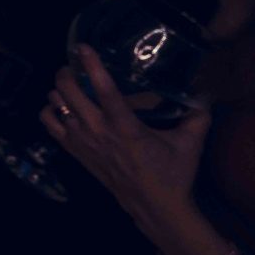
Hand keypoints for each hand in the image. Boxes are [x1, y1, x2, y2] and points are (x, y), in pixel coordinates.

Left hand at [41, 44, 226, 254]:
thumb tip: (205, 94)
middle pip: (68, 91)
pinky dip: (50, 111)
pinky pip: (48, 124)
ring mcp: (82, 141)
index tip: (83, 47)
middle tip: (74, 65)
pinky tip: (61, 106)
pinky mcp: (74, 152)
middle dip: (67, 72)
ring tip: (69, 84)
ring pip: (55, 104)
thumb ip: (198, 116)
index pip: (104, 89)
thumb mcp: (190, 143)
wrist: (154, 206)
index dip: (92, 66)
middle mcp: (98, 131)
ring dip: (58, 90)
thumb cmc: (173, 173)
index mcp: (125, 126)